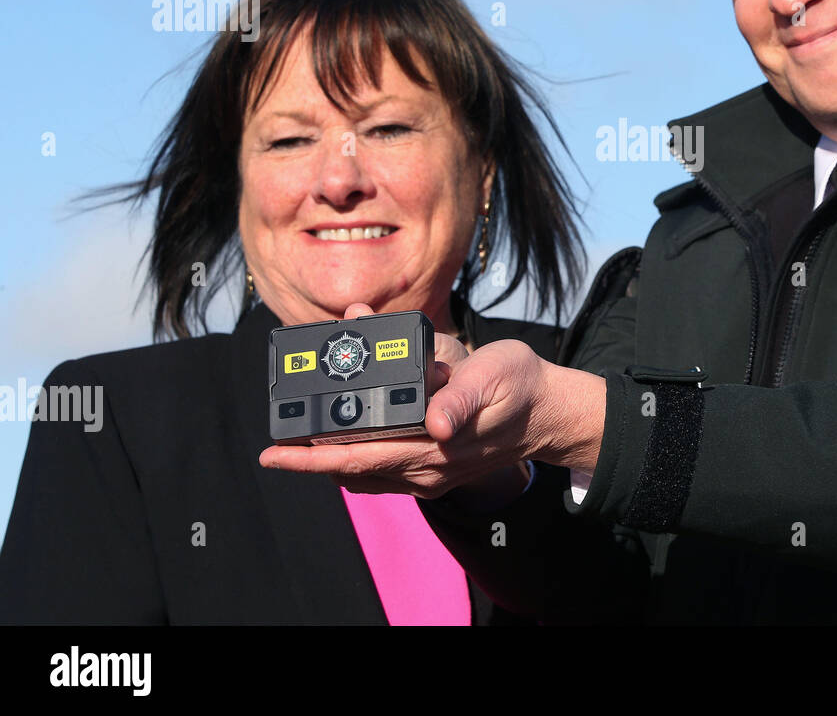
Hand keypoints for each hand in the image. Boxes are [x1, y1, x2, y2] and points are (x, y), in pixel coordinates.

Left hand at [259, 303, 604, 500]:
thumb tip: (436, 423)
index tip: (272, 452)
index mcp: (434, 447)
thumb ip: (461, 397)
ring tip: (298, 438)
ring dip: (329, 459)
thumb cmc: (520, 385)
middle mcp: (426, 469)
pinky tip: (344, 439)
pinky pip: (382, 470)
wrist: (550, 413)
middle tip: (274, 438)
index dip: (311, 458)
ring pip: (364, 473)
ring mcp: (430, 473)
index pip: (358, 458)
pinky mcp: (436, 468)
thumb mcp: (493, 376)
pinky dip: (355, 457)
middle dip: (308, 457)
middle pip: (351, 470)